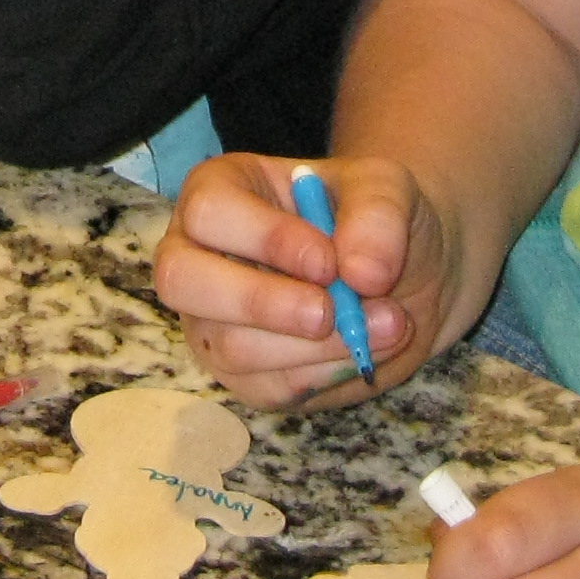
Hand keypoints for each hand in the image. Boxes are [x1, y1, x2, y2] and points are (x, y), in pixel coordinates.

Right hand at [153, 151, 459, 410]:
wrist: (399, 274)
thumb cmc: (371, 219)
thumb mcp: (387, 191)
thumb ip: (377, 218)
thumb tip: (362, 275)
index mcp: (220, 192)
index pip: (210, 211)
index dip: (265, 239)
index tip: (328, 263)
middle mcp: (199, 255)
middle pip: (180, 280)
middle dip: (258, 302)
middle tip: (327, 312)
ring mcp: (213, 320)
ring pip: (231, 346)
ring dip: (314, 346)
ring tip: (388, 323)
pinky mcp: (243, 374)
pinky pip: (268, 387)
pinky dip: (325, 372)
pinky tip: (366, 348)